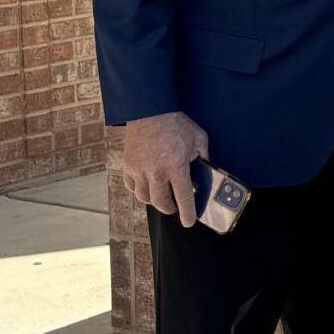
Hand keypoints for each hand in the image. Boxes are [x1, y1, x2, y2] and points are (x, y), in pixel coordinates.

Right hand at [122, 111, 208, 226]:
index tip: (189, 222)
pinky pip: (132, 187)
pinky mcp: (128, 165)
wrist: (149, 111)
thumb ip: (203, 159)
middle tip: (176, 207)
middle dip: (170, 209)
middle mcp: (155, 171)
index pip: (183, 197)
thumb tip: (205, 174)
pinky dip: (140, 190)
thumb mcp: (199, 140)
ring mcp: (139, 169)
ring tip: (162, 196)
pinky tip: (148, 187)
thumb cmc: (177, 125)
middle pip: (161, 202)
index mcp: (176, 166)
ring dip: (155, 200)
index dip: (187, 213)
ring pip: (144, 197)